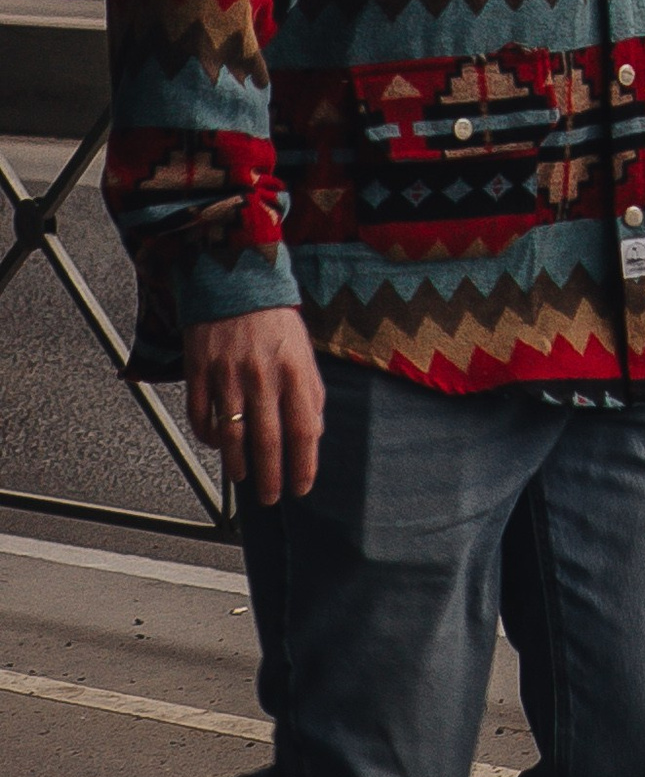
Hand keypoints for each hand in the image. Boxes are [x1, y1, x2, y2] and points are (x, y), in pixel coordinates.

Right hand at [182, 307, 325, 507]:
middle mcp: (262, 375)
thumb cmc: (273, 318)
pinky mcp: (198, 370)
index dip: (303, 464)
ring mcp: (227, 374)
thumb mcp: (304, 350)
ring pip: (231, 435)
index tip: (301, 487)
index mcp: (294, 370)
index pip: (303, 429)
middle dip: (270, 477)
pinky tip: (217, 445)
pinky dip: (208, 437)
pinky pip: (200, 416)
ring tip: (243, 479)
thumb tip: (314, 432)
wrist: (234, 278)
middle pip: (267, 440)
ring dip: (238, 464)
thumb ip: (311, 390)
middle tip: (270, 498)